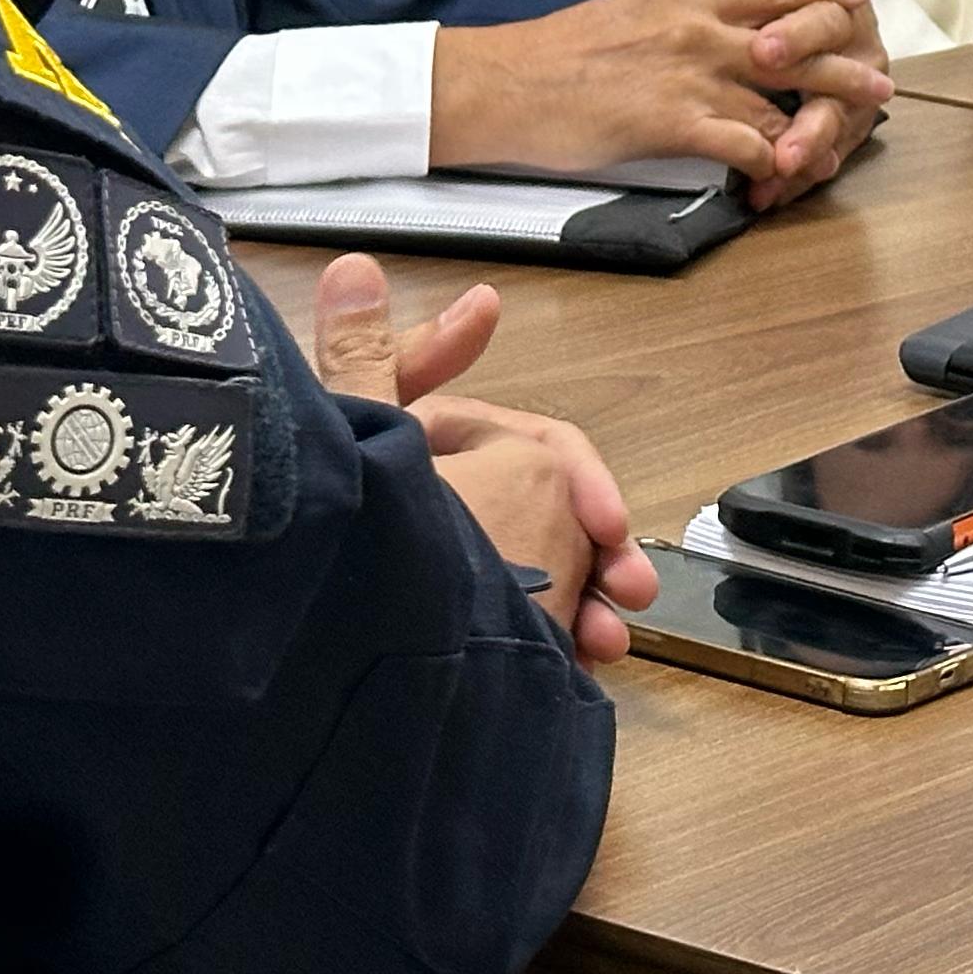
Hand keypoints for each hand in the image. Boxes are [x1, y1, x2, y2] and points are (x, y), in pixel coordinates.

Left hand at [302, 255, 652, 662]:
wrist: (356, 708)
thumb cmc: (371, 559)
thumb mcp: (371, 449)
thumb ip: (368, 363)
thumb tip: (351, 265)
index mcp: (399, 466)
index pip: (459, 411)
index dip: (482, 378)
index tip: (504, 332)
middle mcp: (424, 520)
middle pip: (525, 491)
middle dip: (584, 510)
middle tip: (620, 544)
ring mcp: (448, 586)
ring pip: (543, 558)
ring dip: (594, 577)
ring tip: (621, 614)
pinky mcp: (469, 647)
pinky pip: (536, 620)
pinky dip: (573, 629)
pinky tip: (594, 652)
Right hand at [428, 0, 895, 187]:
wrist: (505, 83)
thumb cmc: (559, 52)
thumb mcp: (630, 6)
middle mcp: (696, 27)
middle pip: (793, 39)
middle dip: (842, 62)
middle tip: (879, 81)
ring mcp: (688, 74)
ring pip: (775, 97)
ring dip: (814, 125)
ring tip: (842, 142)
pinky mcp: (670, 121)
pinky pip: (740, 142)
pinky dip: (768, 162)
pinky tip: (783, 177)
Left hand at [718, 0, 892, 210]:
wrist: (799, 22)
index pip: (823, 14)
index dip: (796, 35)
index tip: (762, 51)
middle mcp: (857, 42)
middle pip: (840, 76)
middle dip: (810, 111)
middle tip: (782, 140)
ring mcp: (858, 87)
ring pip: (837, 122)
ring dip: (807, 148)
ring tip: (782, 170)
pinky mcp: (847, 126)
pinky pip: (825, 155)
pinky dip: (796, 178)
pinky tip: (770, 193)